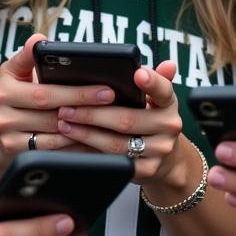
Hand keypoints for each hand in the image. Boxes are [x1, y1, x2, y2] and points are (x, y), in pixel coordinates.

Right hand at [0, 33, 115, 154]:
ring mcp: (7, 138)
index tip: (104, 88)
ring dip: (82, 129)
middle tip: (111, 101)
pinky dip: (73, 146)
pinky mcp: (15, 154)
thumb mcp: (15, 70)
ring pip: (54, 136)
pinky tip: (92, 139)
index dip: (76, 92)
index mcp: (3, 90)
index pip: (45, 93)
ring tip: (107, 121)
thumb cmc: (13, 91)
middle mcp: (2, 116)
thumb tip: (38, 40)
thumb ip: (27, 56)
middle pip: (52, 115)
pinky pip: (51, 151)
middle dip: (85, 108)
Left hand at [55, 60, 186, 185]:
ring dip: (87, 133)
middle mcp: (168, 126)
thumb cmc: (151, 118)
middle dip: (93, 113)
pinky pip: (114, 163)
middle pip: (127, 119)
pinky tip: (75, 144)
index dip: (151, 82)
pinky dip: (91, 153)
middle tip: (68, 107)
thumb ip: (156, 79)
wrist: (166, 158)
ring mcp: (159, 151)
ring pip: (117, 143)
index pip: (163, 89)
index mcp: (169, 103)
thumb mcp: (156, 98)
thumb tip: (168, 64)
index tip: (138, 74)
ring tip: (66, 123)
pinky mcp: (146, 170)